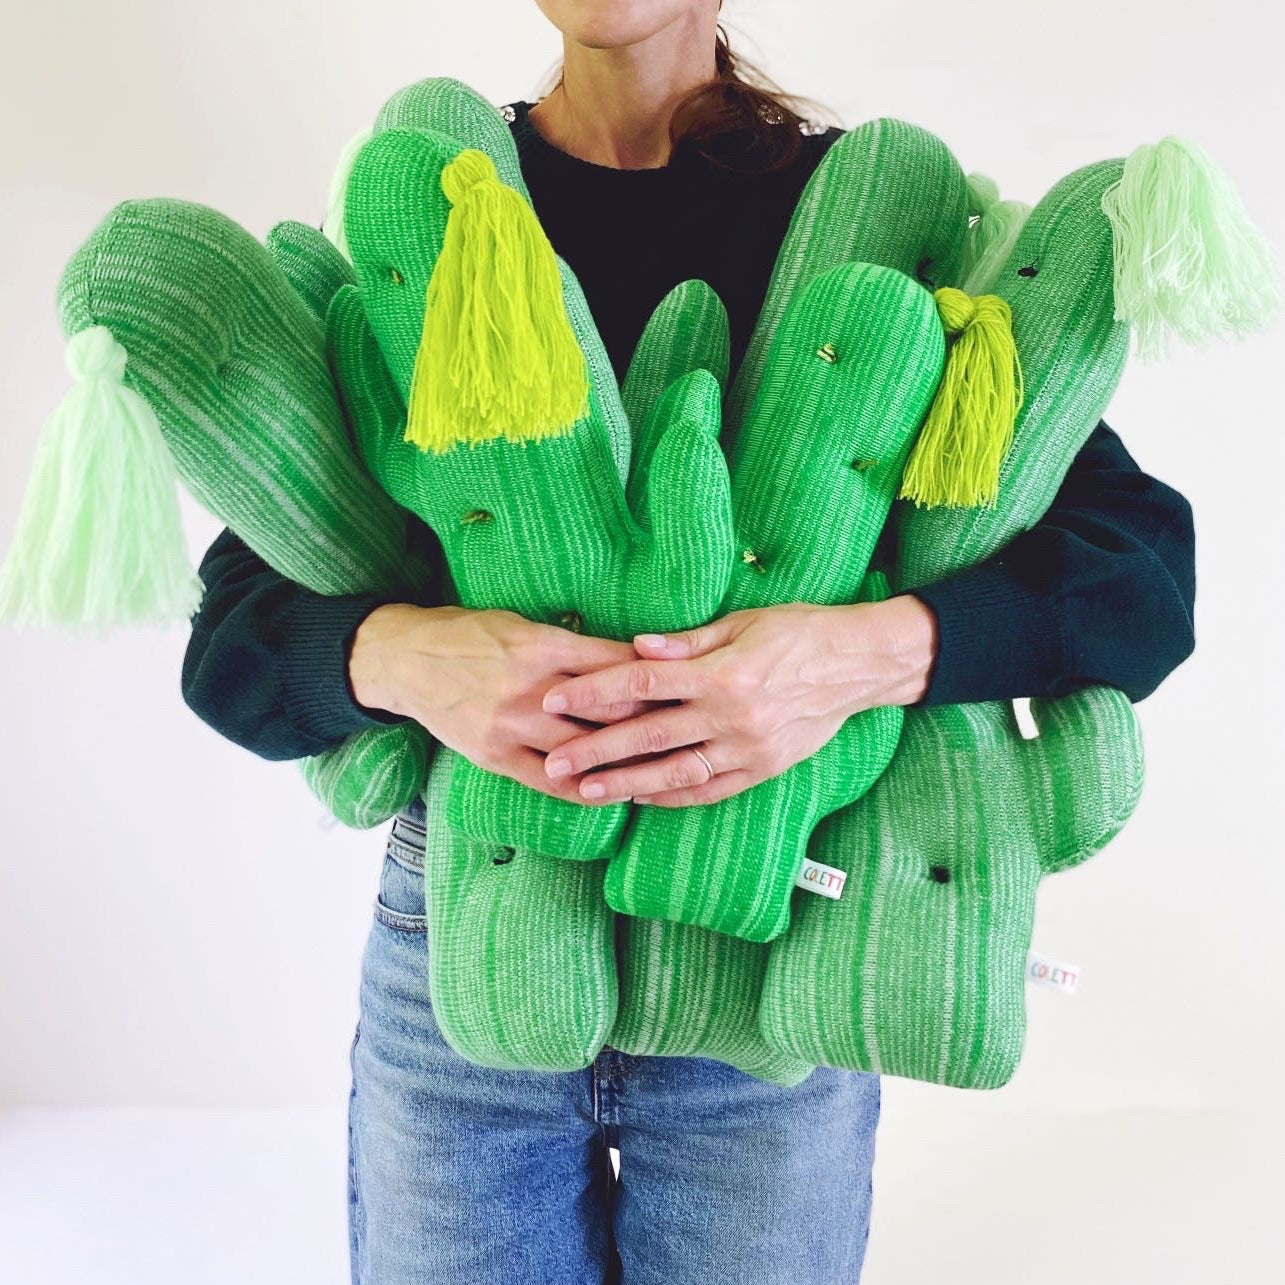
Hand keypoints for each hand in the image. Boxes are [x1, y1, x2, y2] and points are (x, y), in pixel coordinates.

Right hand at [348, 604, 657, 801]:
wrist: (405, 659)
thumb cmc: (471, 634)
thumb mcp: (523, 624)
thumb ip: (572, 646)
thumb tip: (630, 662)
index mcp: (543, 646)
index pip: (616, 666)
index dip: (654, 680)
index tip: (682, 689)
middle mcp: (530, 688)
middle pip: (608, 712)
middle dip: (650, 722)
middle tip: (686, 732)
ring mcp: (511, 726)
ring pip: (584, 750)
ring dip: (623, 761)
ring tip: (660, 767)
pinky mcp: (494, 755)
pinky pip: (549, 782)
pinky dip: (585, 789)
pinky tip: (611, 792)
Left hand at [539, 595, 939, 805]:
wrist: (859, 665)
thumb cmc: (799, 632)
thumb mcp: (743, 622)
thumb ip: (687, 641)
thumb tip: (634, 646)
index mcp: (721, 672)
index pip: (641, 682)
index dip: (593, 691)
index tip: (553, 698)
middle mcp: (731, 715)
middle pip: (649, 734)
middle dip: (595, 749)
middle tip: (554, 762)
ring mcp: (748, 748)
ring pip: (675, 772)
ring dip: (628, 784)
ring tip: (587, 792)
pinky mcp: (764, 768)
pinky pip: (710, 789)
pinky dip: (674, 797)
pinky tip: (642, 800)